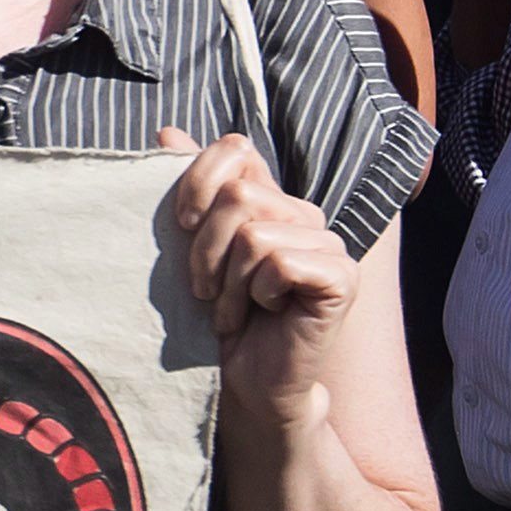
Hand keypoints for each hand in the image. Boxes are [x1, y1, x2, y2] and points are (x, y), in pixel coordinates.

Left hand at [159, 130, 359, 350]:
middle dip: (205, 251)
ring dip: (228, 283)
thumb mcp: (193, 248)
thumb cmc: (220, 316)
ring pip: (254, 235)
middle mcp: (304, 214)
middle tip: (207, 290)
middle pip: (238, 198)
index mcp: (272, 199)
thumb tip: (168, 131)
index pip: (236, 150)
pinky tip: (264, 314)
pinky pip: (281, 264)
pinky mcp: (342, 276)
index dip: (197, 182)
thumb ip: (190, 191)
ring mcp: (329, 244)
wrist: (249, 379)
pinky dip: (258, 295)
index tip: (181, 226)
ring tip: (233, 309)